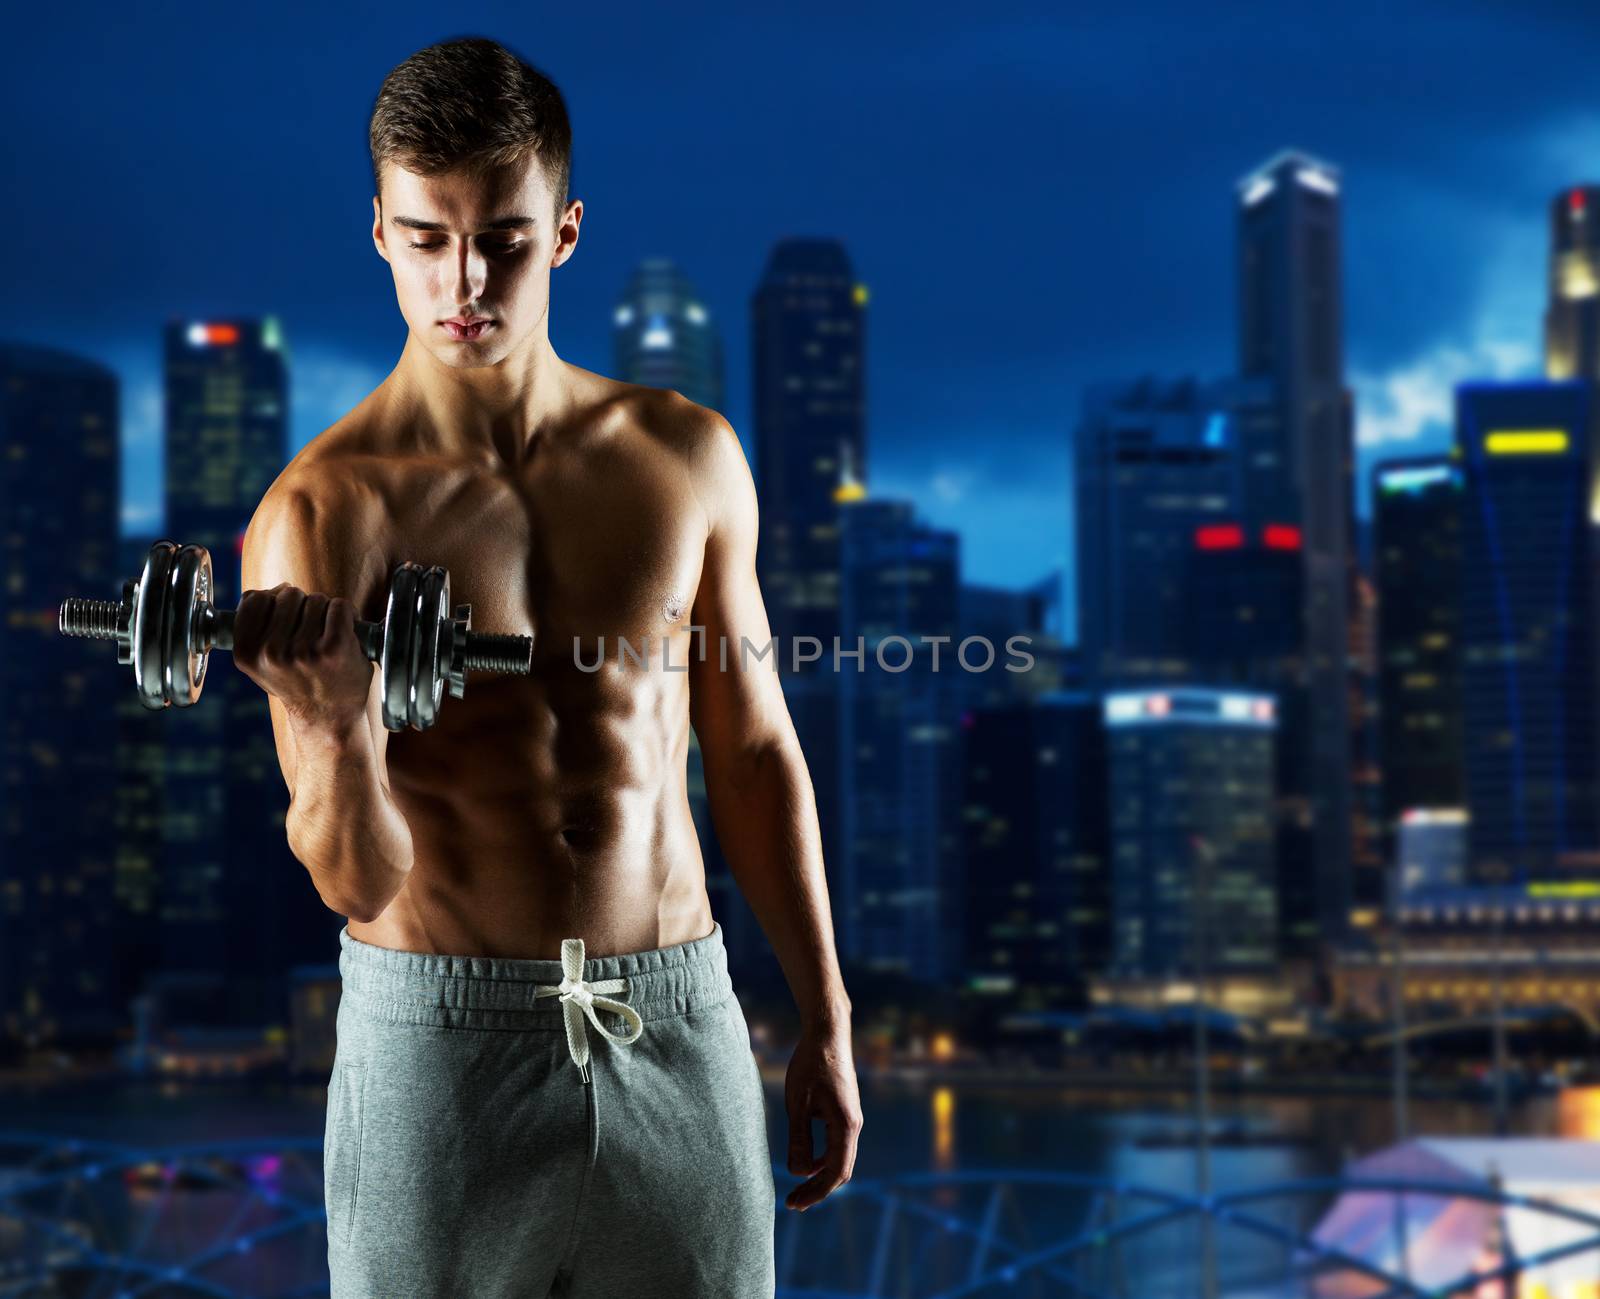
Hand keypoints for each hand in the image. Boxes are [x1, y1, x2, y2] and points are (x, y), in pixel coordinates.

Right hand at [232, 583, 371, 729]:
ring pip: (316, 599)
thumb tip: (276, 589)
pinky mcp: (334, 648)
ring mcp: (303, 651)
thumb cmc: (298, 682)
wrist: (328, 718)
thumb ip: (257, 626)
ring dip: (326, 611)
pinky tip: (346, 633)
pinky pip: (339, 606)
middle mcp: (271, 653)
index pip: (254, 599)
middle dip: (303, 606)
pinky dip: (347, 613)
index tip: (286, 617)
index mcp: (246, 654)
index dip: (273, 600)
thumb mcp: (261, 662)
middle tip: (311, 631)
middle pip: (289, 594)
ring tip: (327, 636)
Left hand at [784, 1019, 862, 1210]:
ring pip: (840, 1159)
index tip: (793, 1204)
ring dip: (819, 1175)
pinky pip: (837, 1145)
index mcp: (845, 1126)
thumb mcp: (798, 1104)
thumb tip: (798, 1174)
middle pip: (840, 1171)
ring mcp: (852, 1119)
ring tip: (796, 1186)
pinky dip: (822, 1159)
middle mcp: (854, 1126)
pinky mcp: (845, 1112)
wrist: (828, 1033)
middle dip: (817, 1189)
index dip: (815, 1193)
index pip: (835, 1174)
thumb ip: (799, 1139)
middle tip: (792, 1202)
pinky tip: (805, 1161)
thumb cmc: (811, 1065)